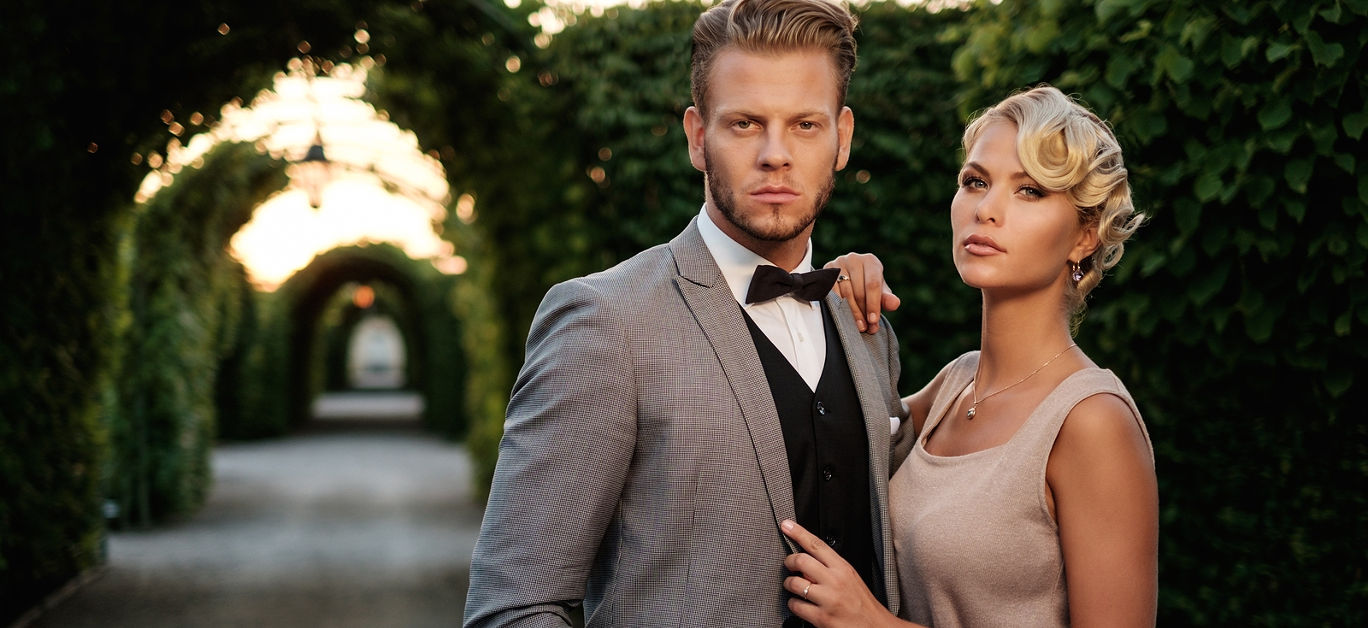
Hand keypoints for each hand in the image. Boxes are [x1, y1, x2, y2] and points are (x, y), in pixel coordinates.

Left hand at [781, 519, 898, 627]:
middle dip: (789, 562)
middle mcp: (835, 581)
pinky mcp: (822, 617)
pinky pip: (795, 605)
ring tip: (795, 588)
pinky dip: (794, 604)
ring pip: (794, 583)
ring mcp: (828, 599)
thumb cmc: (862, 604)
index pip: (817, 545)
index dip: (799, 532)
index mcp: (843, 568)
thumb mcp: (851, 578)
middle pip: (801, 560)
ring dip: (790, 584)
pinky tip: (801, 605)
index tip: (787, 525)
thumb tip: (806, 562)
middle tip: (789, 565)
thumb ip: (830, 568)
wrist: (875, 627)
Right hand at [823, 253, 899, 333]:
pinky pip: (831, 293)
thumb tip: (894, 303)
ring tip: (856, 325)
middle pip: (858, 291)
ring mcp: (838, 264)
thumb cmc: (866, 285)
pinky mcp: (826, 272)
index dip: (873, 304)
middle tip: (865, 327)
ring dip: (851, 312)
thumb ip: (887, 298)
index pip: (873, 284)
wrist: (848, 276)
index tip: (873, 321)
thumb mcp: (879, 291)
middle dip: (862, 312)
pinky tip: (843, 316)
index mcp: (870, 261)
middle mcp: (854, 259)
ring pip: (844, 293)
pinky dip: (837, 307)